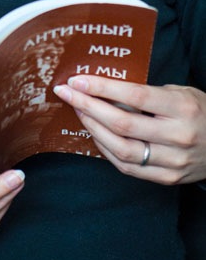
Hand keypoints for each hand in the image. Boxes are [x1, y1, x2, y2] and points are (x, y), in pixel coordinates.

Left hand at [54, 76, 205, 184]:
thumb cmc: (199, 111)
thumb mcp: (180, 92)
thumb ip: (147, 92)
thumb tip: (103, 87)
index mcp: (182, 108)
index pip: (135, 96)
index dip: (102, 88)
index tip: (77, 80)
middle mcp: (178, 136)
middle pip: (122, 123)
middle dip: (87, 105)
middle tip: (66, 92)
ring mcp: (173, 161)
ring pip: (121, 148)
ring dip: (92, 128)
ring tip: (78, 110)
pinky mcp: (166, 178)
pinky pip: (127, 167)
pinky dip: (105, 149)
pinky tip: (94, 133)